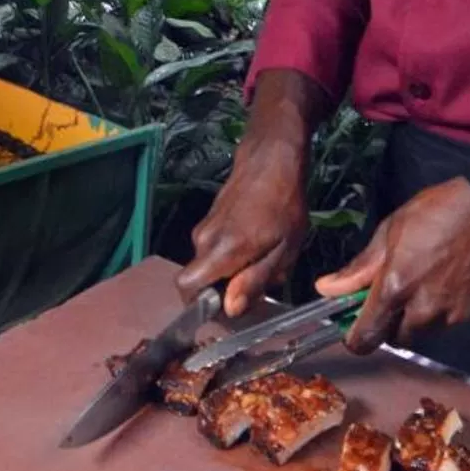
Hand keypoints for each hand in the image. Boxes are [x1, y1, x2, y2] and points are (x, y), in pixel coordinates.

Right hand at [178, 131, 309, 316]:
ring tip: (264, 255)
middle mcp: (203, 240)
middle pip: (201, 280)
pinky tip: (258, 241)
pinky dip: (231, 255)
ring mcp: (203, 228)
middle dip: (226, 289)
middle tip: (259, 279)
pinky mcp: (208, 221)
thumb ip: (254, 281)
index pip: (186, 287)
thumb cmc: (283, 205)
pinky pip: (213, 250)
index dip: (201, 304)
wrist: (271, 161)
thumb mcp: (282, 250)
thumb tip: (230, 309)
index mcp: (220, 251)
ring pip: (209, 265)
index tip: (227, 306)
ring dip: (232, 270)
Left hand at [314, 176, 469, 352]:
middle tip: (394, 294)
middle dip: (389, 323)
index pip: (365, 337)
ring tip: (424, 282)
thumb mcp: (390, 232)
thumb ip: (359, 269)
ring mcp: (451, 315)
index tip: (354, 326)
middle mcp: (423, 309)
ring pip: (422, 332)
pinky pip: (448, 323)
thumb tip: (326, 288)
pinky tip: (447, 282)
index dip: (355, 337)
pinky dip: (443, 311)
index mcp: (395, 287)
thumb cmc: (439, 213)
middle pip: (394, 338)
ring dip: (416, 318)